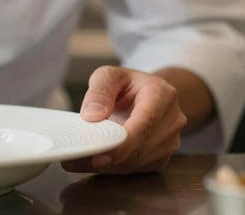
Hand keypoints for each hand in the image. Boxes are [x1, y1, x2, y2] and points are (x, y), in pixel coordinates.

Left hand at [61, 66, 186, 173]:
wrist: (151, 96)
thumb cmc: (129, 85)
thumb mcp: (110, 75)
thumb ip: (100, 90)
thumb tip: (92, 116)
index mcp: (162, 96)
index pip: (144, 124)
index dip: (122, 143)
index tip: (97, 154)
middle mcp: (172, 122)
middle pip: (139, 149)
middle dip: (105, 158)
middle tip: (73, 159)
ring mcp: (170, 143)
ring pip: (134, 163)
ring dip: (104, 166)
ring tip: (75, 161)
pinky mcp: (161, 158)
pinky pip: (134, 169)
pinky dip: (111, 168)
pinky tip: (91, 161)